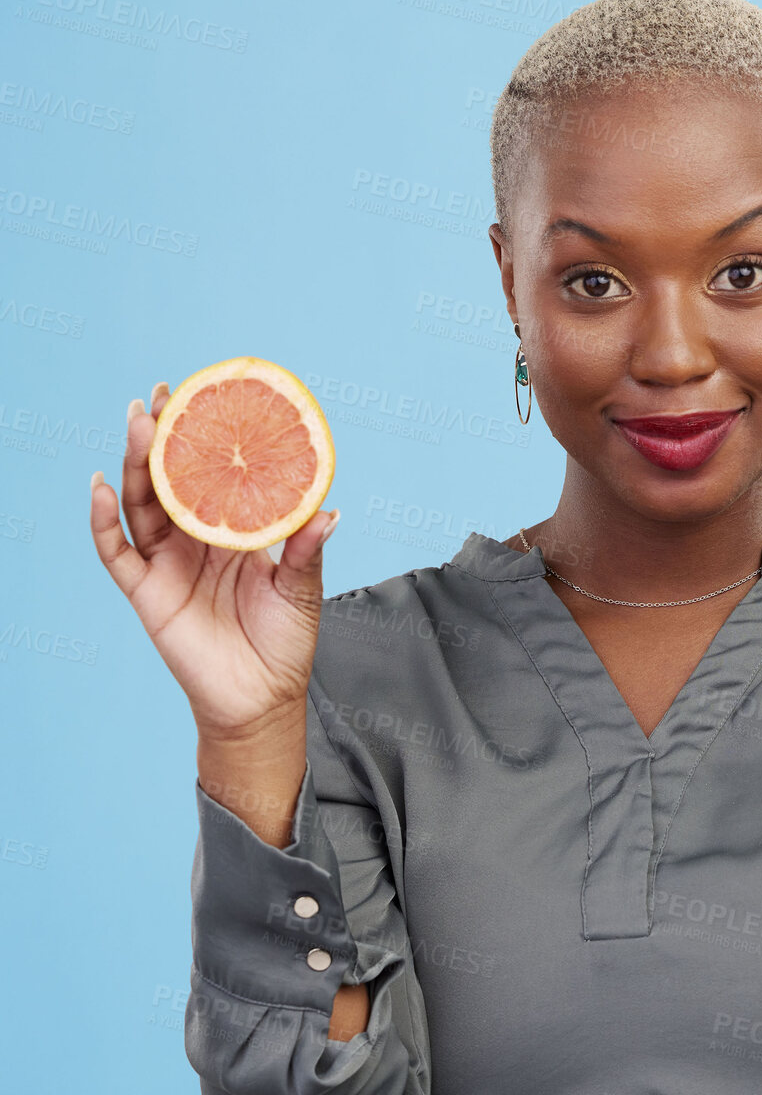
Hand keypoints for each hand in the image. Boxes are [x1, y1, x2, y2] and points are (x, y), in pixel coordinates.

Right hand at [89, 382, 338, 737]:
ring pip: (140, 504)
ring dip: (135, 464)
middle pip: (168, 479)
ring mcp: (167, 564)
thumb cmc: (284, 644)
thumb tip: (329, 510)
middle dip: (162, 437)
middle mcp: (195, 542)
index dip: (203, 440)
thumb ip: (307, 549)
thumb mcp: (303, 590)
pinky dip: (103, 520)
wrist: (263, 699)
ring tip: (138, 425)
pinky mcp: (147, 593)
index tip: (201, 397)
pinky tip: (99, 487)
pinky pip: (116, 551)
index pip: (211, 476)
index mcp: (232, 533)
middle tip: (158, 395)